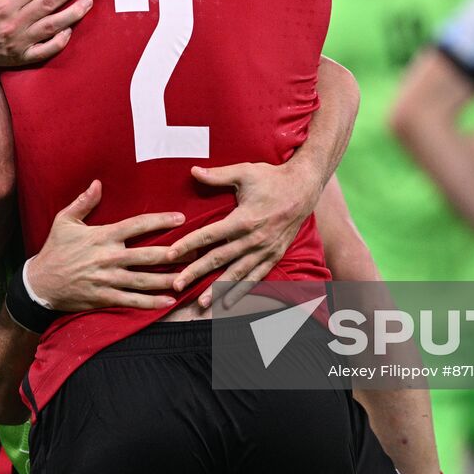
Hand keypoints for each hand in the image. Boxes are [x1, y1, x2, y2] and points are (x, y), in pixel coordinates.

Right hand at [0, 0, 92, 65]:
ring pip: (52, 26)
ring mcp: (19, 41)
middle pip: (49, 3)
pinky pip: (45, 50)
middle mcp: (14, 21)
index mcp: (6, 1)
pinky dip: (59, 41)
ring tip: (88, 1)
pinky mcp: (21, 57)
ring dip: (73, 13)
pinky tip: (70, 29)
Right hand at [28, 180, 182, 311]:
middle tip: (197, 249)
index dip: (160, 221)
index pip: (137, 225)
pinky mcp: (105, 298)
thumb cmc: (54, 249)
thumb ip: (84, 202)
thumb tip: (98, 183)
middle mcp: (109, 257)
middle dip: (175, 252)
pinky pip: (133, 301)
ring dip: (169, 278)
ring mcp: (108, 280)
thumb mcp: (65, 221)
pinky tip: (169, 301)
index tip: (181, 218)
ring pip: (145, 279)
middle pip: (148, 254)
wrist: (39, 283)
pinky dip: (152, 302)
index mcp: (103, 236)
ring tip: (190, 276)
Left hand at [167, 159, 324, 308]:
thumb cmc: (272, 178)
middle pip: (219, 258)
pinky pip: (256, 277)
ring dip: (217, 289)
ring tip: (200, 303)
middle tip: (176, 284)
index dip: (188, 245)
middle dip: (196, 272)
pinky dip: (242, 290)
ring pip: (236, 273)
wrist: (303, 188)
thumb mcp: (244, 172)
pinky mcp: (274, 255)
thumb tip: (193, 170)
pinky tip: (228, 302)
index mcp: (244, 218)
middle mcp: (254, 238)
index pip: (209, 235)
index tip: (170, 254)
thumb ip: (218, 175)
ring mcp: (265, 250)